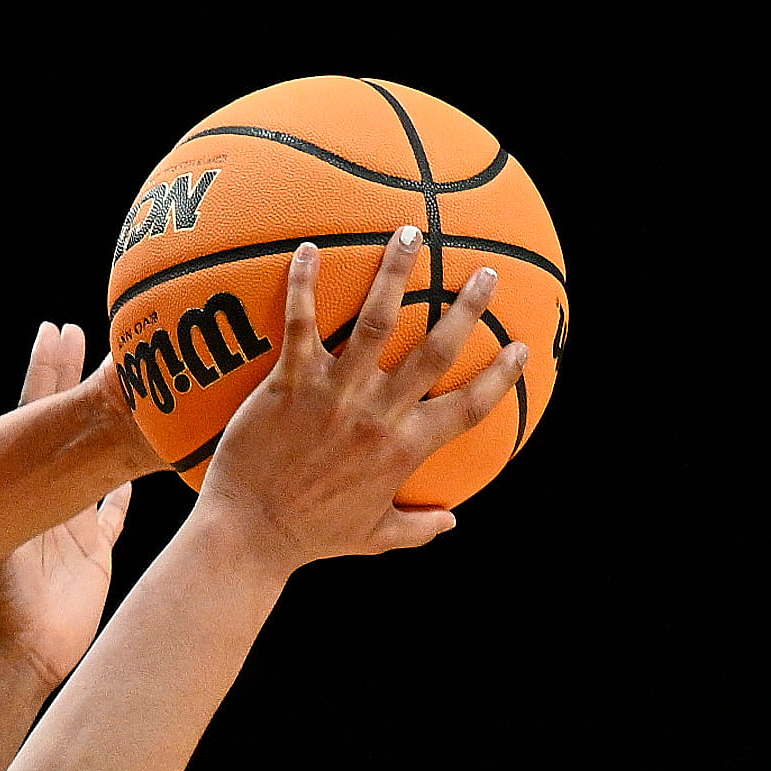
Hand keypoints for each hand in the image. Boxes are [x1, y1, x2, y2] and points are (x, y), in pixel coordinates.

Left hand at [0, 325, 134, 687]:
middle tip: (101, 334)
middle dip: (82, 380)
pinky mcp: (94, 554)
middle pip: (71, 426)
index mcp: (25, 485)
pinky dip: (127, 491)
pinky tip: (144, 467)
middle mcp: (49, 497)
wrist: (18, 655)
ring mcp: (73, 524)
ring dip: (112, 426)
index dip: (49, 370)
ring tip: (131, 387)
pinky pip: (115, 516)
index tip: (60, 327)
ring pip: (99, 462)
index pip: (38, 413)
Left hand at [191, 230, 527, 573]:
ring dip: (396, 272)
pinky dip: (304, 285)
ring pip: (375, 321)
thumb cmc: (310, 538)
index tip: (521, 348)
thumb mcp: (373, 537)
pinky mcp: (289, 385)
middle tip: (485, 272)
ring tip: (410, 232)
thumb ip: (417, 528)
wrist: (249, 536)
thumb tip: (452, 523)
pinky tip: (310, 248)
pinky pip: (300, 325)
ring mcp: (334, 395)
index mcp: (404, 450)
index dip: (500, 378)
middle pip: (434, 350)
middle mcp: (377, 415)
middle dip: (466, 308)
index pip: (469, 408)